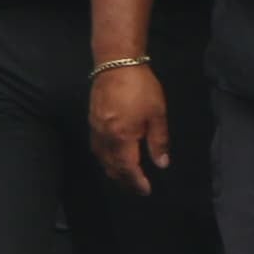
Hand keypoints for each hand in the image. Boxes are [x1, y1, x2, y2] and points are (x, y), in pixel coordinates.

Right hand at [89, 62, 170, 195]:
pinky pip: (97, 147)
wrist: (116, 62)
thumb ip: (158, 141)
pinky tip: (113, 156)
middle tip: (136, 188)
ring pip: (102, 158)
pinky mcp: (92, 120)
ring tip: (125, 176)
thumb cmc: (141, 87)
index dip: (136, 182)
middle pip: (112, 167)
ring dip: (113, 171)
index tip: (146, 190)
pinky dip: (105, 157)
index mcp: (122, 137)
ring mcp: (96, 128)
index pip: (128, 168)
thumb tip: (161, 163)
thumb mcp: (157, 114)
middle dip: (124, 180)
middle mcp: (105, 137)